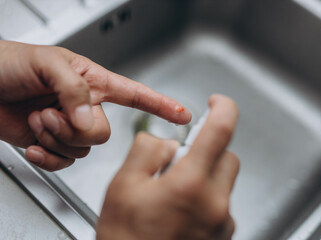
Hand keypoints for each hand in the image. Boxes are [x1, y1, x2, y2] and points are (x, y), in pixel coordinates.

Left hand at [0, 40, 190, 170]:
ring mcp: (70, 127)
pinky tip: (36, 143)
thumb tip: (87, 120)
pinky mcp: (54, 144)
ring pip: (83, 149)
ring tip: (38, 117)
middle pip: (104, 133)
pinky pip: (64, 162)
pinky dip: (48, 157)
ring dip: (55, 137)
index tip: (182, 114)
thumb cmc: (9, 63)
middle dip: (75, 128)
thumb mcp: (48, 63)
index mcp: (93, 82)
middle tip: (52, 112)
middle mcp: (85, 106)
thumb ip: (74, 90)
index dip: (161, 104)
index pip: (136, 94)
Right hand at [97, 95, 239, 239]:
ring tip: (174, 192)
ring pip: (225, 180)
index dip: (223, 108)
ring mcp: (222, 223)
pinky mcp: (223, 236)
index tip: (217, 102)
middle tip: (180, 161)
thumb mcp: (123, 185)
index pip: (221, 130)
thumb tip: (167, 142)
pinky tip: (182, 211)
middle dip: (207, 150)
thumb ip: (148, 151)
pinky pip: (222, 203)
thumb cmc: (126, 239)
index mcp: (191, 184)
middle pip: (228, 156)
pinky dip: (207, 197)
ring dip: (206, 175)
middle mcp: (215, 204)